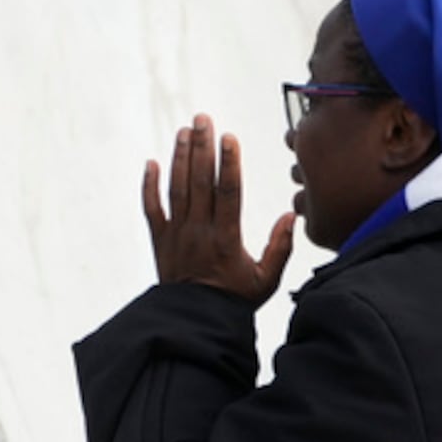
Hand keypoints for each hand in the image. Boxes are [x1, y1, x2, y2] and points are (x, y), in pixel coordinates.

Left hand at [142, 114, 296, 302]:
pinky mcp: (160, 240)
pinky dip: (149, 186)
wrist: (195, 322)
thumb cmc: (234, 301)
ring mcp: (177, 234)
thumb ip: (280, 247)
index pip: (227, 193)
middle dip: (202, 148)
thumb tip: (292, 215)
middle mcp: (199, 232)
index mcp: (226, 238)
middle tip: (203, 119)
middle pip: (199, 182)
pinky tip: (150, 163)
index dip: (227, 163)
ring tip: (184, 131)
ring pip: (176, 189)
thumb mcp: (266, 280)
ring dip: (179, 158)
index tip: (229, 138)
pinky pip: (151, 209)